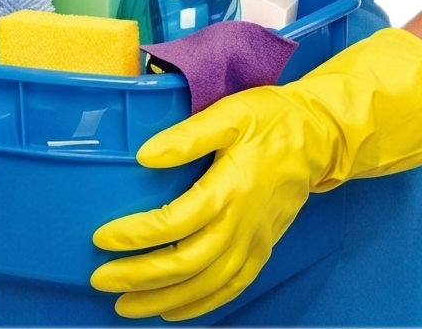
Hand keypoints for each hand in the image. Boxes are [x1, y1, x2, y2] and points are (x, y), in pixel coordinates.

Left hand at [91, 28, 421, 319]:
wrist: (320, 136)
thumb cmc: (273, 119)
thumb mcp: (231, 113)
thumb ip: (187, 136)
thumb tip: (145, 156)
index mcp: (230, 189)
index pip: (173, 223)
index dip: (135, 235)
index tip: (102, 238)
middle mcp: (242, 224)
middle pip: (185, 264)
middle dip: (140, 276)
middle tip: (101, 280)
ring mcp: (254, 242)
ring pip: (205, 285)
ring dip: (163, 300)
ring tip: (125, 305)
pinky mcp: (262, 249)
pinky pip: (230, 289)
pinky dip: (200, 306)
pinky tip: (173, 311)